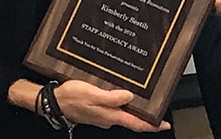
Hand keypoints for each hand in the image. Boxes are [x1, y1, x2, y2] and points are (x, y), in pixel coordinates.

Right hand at [53, 79, 170, 132]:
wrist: (55, 102)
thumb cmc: (72, 97)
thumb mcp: (93, 94)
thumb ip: (112, 98)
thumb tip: (130, 97)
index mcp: (110, 115)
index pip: (136, 124)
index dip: (152, 126)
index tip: (165, 125)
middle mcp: (109, 118)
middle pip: (132, 120)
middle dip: (145, 117)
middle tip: (158, 111)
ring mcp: (102, 115)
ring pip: (123, 114)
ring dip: (133, 109)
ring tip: (142, 100)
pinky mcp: (97, 110)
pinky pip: (113, 109)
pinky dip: (121, 104)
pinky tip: (121, 95)